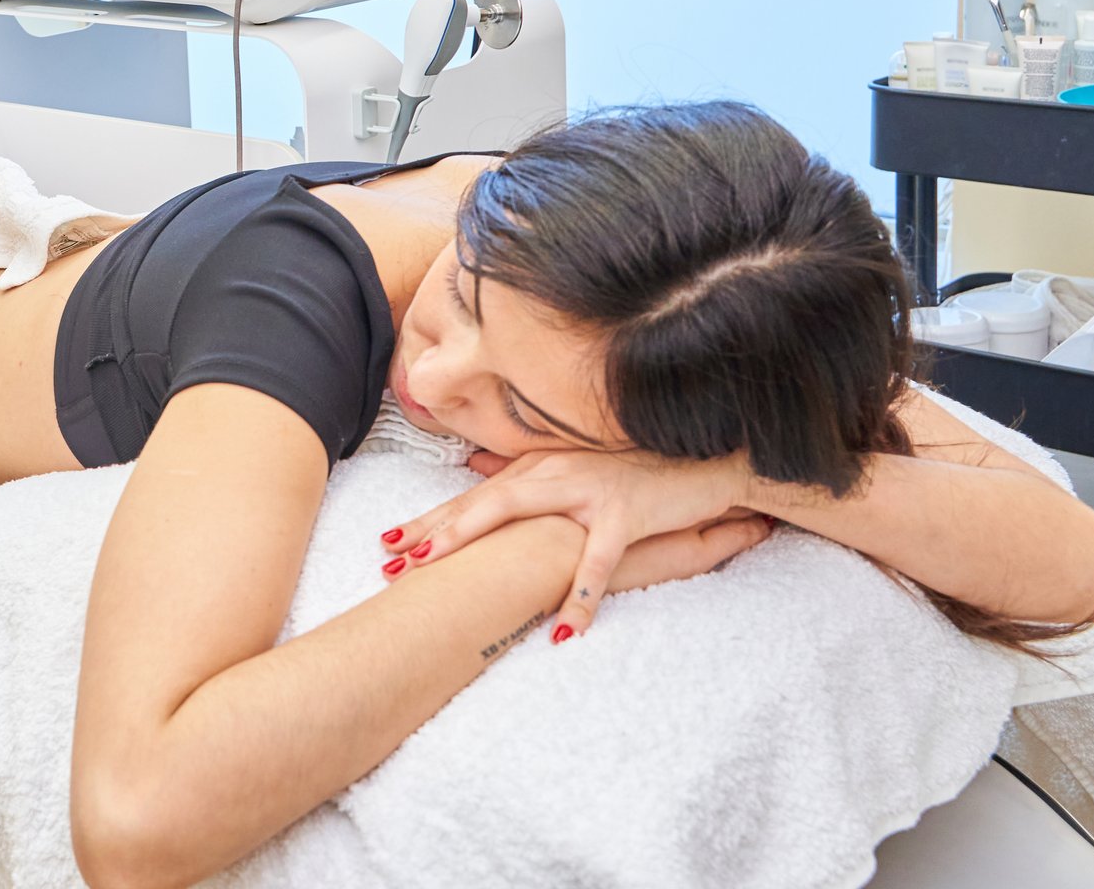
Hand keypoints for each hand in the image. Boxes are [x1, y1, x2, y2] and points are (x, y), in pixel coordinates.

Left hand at [377, 447, 755, 636]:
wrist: (705, 461)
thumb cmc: (636, 471)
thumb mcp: (574, 469)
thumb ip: (524, 473)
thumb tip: (475, 470)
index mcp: (540, 468)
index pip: (474, 497)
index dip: (431, 520)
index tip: (388, 543)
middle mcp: (554, 473)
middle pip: (480, 501)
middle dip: (433, 530)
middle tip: (393, 560)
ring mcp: (587, 490)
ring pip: (520, 514)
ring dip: (475, 541)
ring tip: (442, 574)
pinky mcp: (626, 514)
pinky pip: (597, 562)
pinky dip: (579, 596)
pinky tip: (564, 631)